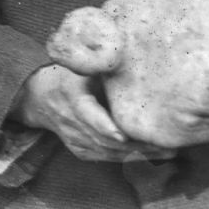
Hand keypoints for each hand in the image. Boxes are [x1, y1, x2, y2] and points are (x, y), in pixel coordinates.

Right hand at [11, 64, 176, 161]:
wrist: (41, 97)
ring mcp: (75, 139)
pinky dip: (128, 158)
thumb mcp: (82, 63)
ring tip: (168, 152)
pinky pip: (106, 157)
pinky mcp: (81, 150)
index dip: (104, 125)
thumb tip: (132, 50)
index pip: (88, 114)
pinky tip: (152, 156)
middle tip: (166, 144)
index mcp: (72, 95)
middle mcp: (72, 122)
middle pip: (104, 138)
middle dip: (135, 144)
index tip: (123, 134)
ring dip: (138, 154)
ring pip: (108, 152)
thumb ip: (101, 61)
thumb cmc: (70, 73)